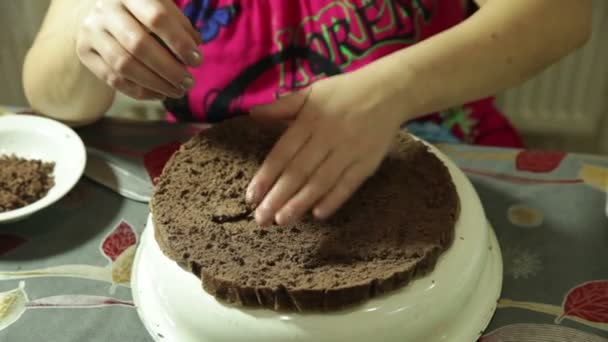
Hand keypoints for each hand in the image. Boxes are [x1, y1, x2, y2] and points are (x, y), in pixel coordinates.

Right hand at [76, 0, 202, 99]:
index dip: (179, 42)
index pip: (157, 18)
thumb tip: (195, 47)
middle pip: (139, 45)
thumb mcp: (160, 7)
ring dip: (156, 84)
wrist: (101, 12)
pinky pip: (113, 79)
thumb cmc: (142, 11)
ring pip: (124, 65)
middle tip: (189, 82)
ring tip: (178, 91)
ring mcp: (91, 30)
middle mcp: (105, 8)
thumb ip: (179, 24)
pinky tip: (160, 94)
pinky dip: (140, 91)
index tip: (197, 60)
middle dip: (169, 69)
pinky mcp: (84, 51)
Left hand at [248, 73, 405, 225]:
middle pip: (299, 171)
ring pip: (321, 181)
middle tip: (261, 219)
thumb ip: (281, 106)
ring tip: (281, 221)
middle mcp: (328, 137)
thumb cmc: (344, 92)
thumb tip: (251, 114)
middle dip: (278, 197)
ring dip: (300, 203)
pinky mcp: (368, 162)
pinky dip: (334, 199)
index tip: (251, 197)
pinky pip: (349, 184)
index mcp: (310, 120)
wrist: (389, 91)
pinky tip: (318, 214)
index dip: (266, 176)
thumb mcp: (311, 92)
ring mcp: (350, 151)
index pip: (283, 153)